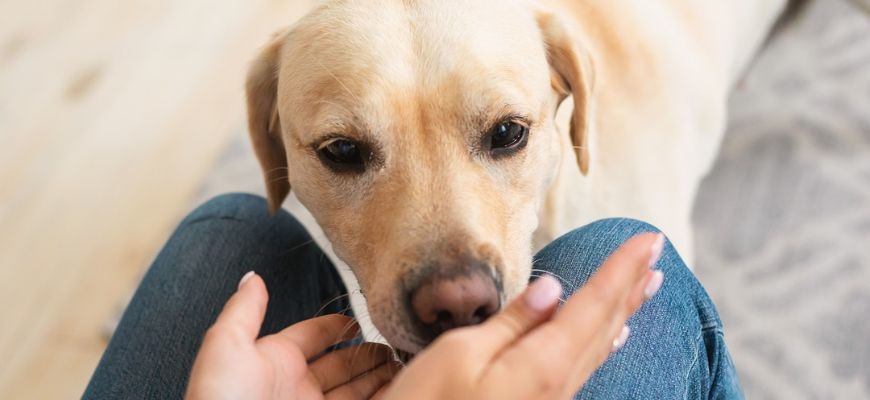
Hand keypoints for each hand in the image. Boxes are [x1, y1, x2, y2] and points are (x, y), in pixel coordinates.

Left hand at [186, 272, 400, 399]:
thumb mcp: (227, 345)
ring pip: (357, 390)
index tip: (363, 316)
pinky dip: (386, 396)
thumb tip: (253, 276)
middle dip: (368, 352)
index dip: (340, 324)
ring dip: (381, 376)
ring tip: (406, 361)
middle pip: (343, 364)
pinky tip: (403, 385)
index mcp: (277, 361)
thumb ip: (245, 310)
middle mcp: (299, 387)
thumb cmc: (222, 397)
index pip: (316, 335)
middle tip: (395, 342)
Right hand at [382, 233, 664, 399]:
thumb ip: (512, 323)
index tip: (650, 239)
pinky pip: (584, 365)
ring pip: (599, 345)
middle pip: (605, 324)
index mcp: (543, 365)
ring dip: (624, 309)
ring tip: (646, 285)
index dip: (622, 269)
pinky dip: (602, 340)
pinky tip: (612, 337)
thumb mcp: (459, 355)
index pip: (594, 304)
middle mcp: (558, 384)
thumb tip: (552, 289)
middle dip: (632, 285)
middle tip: (658, 254)